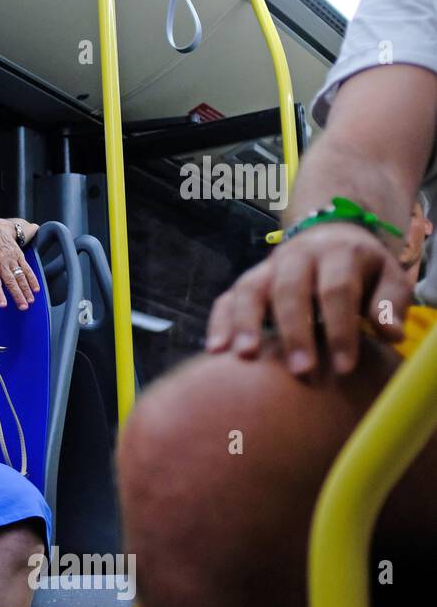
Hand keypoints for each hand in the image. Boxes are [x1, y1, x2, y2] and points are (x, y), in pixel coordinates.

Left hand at [0, 218, 39, 308]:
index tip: (3, 305)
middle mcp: (1, 264)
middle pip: (11, 282)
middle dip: (17, 295)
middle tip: (23, 306)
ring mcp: (11, 260)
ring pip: (20, 276)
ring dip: (26, 290)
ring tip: (30, 300)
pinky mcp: (19, 256)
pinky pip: (27, 269)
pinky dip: (32, 279)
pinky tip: (36, 288)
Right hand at [206, 223, 409, 375]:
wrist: (331, 235)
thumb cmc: (362, 270)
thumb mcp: (389, 278)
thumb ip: (390, 303)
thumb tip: (390, 334)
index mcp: (338, 253)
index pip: (337, 290)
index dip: (341, 329)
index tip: (345, 367)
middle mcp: (297, 255)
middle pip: (290, 289)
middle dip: (294, 331)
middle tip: (300, 370)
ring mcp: (268, 268)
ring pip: (250, 289)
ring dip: (244, 322)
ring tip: (244, 356)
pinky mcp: (248, 281)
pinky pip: (226, 298)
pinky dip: (219, 322)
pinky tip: (215, 350)